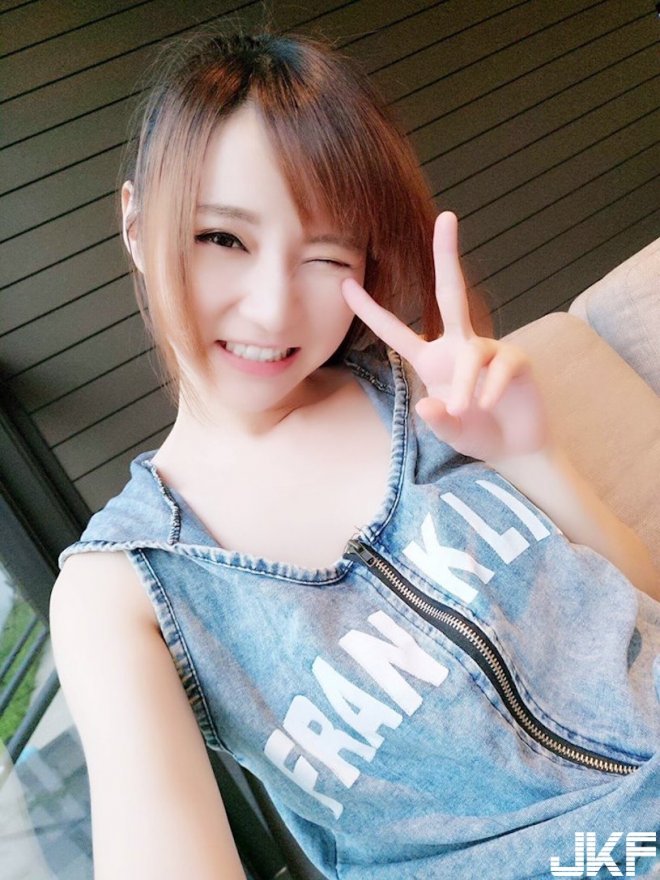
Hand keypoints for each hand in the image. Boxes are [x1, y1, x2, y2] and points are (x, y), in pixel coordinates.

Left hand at [341, 212, 550, 463]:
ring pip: (472, 351)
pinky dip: (492, 387)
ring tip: (466, 411)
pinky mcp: (516, 359)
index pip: (395, 331)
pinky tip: (490, 404)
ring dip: (465, 384)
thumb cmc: (477, 433)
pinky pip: (501, 365)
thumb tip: (429, 405)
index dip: (370, 310)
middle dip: (447, 255)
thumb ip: (438, 421)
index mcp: (431, 359)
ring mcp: (488, 349)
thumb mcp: (450, 432)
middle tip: (446, 215)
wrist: (517, 447)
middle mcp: (458, 346)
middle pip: (450, 293)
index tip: (344, 283)